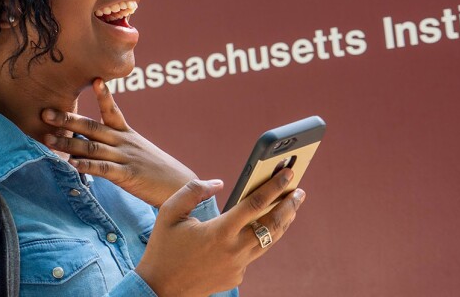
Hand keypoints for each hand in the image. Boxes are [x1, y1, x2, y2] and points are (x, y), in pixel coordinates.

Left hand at [41, 78, 197, 206]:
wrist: (181, 188)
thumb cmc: (157, 171)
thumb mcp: (138, 152)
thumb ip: (118, 146)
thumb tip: (94, 145)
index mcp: (127, 134)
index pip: (112, 110)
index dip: (103, 94)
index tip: (94, 79)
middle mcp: (124, 141)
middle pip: (92, 127)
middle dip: (67, 120)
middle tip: (45, 113)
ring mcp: (125, 157)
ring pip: (92, 147)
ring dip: (68, 143)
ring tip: (47, 139)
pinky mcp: (127, 175)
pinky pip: (104, 168)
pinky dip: (86, 165)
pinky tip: (71, 164)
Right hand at [136, 170, 305, 295]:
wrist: (160, 289)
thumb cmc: (163, 248)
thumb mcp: (170, 212)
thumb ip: (194, 190)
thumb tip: (219, 183)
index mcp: (219, 232)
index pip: (255, 204)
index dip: (274, 186)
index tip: (287, 173)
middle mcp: (234, 250)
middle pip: (272, 224)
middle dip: (289, 205)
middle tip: (299, 191)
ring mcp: (238, 266)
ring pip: (267, 241)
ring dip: (281, 223)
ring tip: (290, 208)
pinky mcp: (236, 277)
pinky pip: (252, 254)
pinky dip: (258, 239)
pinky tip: (259, 230)